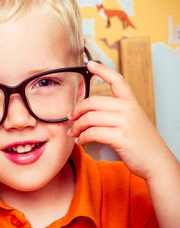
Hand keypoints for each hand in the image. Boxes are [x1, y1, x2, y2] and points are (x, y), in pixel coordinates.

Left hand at [68, 61, 171, 179]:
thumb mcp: (133, 121)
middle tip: (70, 117)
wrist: (157, 163)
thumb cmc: (142, 144)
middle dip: (77, 109)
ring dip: (77, 127)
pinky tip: (81, 141)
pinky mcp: (120, 137)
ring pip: (90, 118)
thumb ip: (116, 113)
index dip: (102, 70)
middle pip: (93, 101)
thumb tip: (89, 114)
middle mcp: (128, 109)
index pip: (117, 80)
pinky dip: (82, 138)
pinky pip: (92, 133)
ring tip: (73, 133)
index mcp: (131, 103)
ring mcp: (125, 122)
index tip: (90, 64)